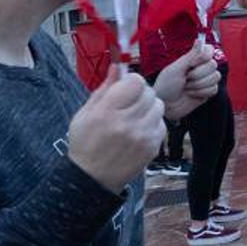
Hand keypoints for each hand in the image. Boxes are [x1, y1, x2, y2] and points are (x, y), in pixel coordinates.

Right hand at [69, 68, 164, 192]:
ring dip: (148, 107)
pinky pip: (161, 123)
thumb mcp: (85, 114)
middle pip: (149, 92)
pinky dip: (152, 122)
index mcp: (106, 113)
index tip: (126, 86)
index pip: (135, 82)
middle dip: (140, 93)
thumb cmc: (86, 143)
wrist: (92, 178)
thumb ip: (104, 89)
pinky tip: (139, 129)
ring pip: (159, 106)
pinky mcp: (152, 147)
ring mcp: (142, 136)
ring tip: (134, 116)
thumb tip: (118, 67)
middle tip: (129, 101)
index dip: (132, 80)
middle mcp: (127, 124)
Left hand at [153, 43, 220, 119]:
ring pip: (215, 77)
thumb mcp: (176, 68)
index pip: (209, 50)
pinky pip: (214, 89)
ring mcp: (205, 80)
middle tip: (185, 79)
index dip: (204, 56)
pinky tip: (191, 94)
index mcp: (193, 59)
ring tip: (187, 87)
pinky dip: (201, 92)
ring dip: (199, 84)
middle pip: (213, 65)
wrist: (165, 105)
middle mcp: (201, 68)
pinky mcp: (208, 92)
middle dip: (198, 74)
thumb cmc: (166, 85)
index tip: (192, 64)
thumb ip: (191, 55)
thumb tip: (199, 39)